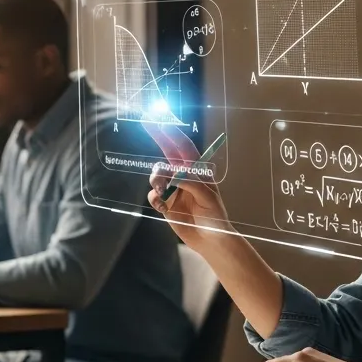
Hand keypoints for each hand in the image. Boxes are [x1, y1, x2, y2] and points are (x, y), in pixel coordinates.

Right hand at [144, 124, 232, 254]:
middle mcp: (183, 176)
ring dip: (156, 180)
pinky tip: (164, 208)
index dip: (172, 133)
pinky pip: (153, 195)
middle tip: (146, 123)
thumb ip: (193, 183)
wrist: (209, 239)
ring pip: (156, 175)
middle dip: (158, 137)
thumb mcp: (209, 198)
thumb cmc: (215, 216)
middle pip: (167, 152)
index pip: (184, 147)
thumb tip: (176, 174)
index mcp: (198, 171)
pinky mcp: (164, 202)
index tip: (160, 121)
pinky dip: (155, 199)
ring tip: (162, 191)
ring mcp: (173, 188)